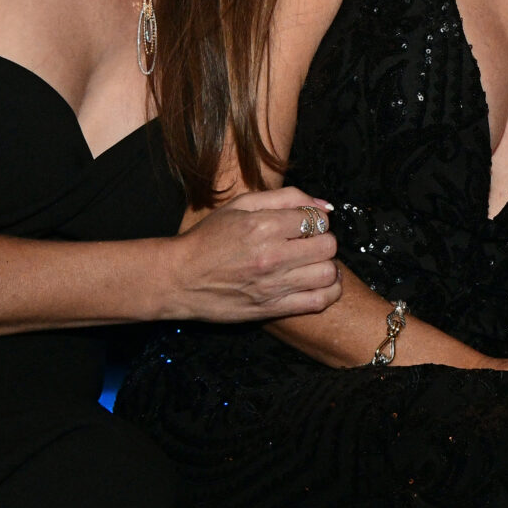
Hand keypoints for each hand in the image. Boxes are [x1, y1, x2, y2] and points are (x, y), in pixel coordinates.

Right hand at [167, 188, 341, 321]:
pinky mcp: (272, 308)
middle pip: (328, 246)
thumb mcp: (240, 205)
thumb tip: (324, 205)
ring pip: (328, 273)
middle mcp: (272, 256)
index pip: (318, 220)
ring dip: (326, 266)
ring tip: (312, 263)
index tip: (304, 225)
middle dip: (323, 241)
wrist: (179, 278)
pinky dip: (328, 292)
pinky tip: (318, 283)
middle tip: (308, 243)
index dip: (315, 220)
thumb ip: (285, 198)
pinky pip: (318, 302)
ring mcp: (273, 285)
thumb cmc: (207, 239)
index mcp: (263, 226)